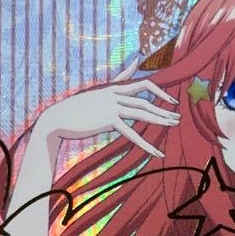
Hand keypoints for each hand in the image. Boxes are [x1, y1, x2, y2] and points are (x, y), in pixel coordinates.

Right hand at [34, 59, 178, 157]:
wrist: (57, 117)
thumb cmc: (72, 110)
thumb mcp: (90, 97)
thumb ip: (105, 92)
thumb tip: (107, 96)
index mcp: (110, 88)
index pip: (139, 82)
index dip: (157, 89)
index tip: (169, 98)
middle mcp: (113, 94)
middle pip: (145, 98)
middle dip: (163, 107)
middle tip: (177, 115)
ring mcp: (111, 106)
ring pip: (143, 111)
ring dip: (161, 118)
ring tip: (175, 124)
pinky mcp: (109, 121)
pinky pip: (133, 133)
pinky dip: (147, 144)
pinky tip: (158, 152)